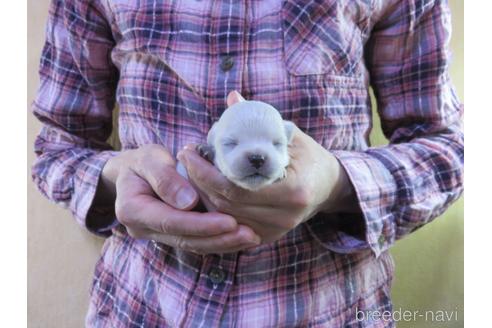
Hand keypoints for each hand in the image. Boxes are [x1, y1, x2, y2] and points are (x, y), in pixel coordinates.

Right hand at [97, 144, 260, 253]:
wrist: (132, 172)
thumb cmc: (142, 161)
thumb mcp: (148, 158)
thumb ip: (165, 178)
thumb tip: (188, 202)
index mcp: (132, 210)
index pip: (171, 222)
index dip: (201, 224)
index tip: (229, 222)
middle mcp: (143, 229)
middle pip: (185, 239)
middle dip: (218, 238)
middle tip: (248, 234)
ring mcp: (157, 236)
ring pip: (193, 245)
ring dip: (223, 243)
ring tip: (251, 237)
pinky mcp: (172, 235)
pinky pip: (197, 242)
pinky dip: (219, 240)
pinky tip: (240, 237)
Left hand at [177, 128, 356, 243]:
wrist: (328, 187)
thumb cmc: (309, 156)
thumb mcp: (290, 134)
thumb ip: (260, 121)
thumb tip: (232, 97)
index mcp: (293, 190)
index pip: (236, 187)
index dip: (206, 171)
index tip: (188, 150)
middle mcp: (284, 216)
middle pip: (226, 205)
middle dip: (198, 181)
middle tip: (184, 158)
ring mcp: (276, 230)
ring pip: (225, 217)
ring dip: (202, 194)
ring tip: (190, 170)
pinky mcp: (267, 236)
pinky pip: (231, 224)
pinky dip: (214, 207)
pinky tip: (203, 188)